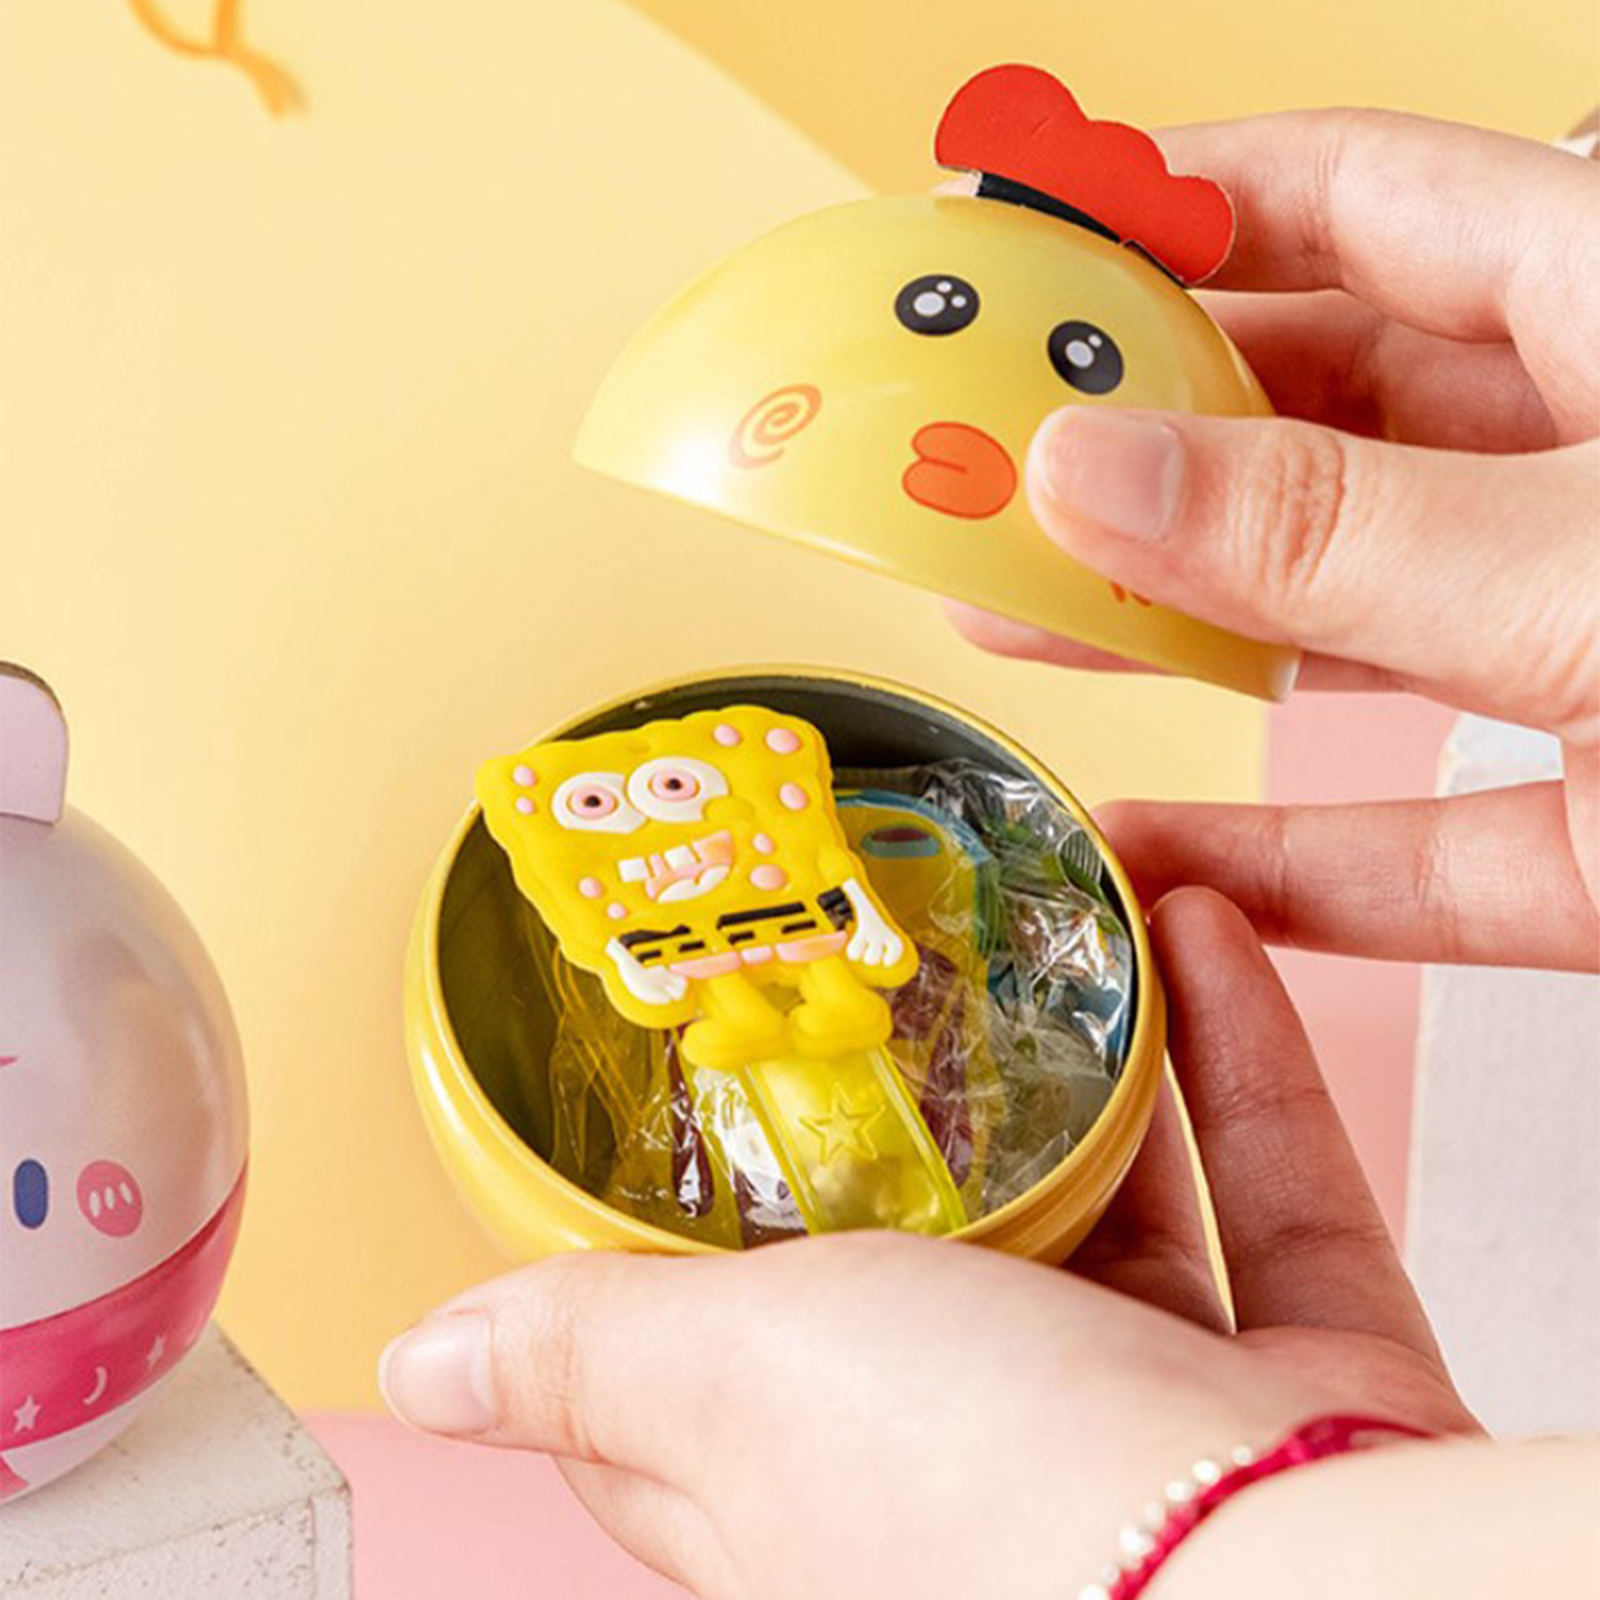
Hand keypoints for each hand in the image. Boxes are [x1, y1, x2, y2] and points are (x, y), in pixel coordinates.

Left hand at [380, 889, 1474, 1599]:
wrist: (1294, 1576)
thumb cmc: (981, 1490)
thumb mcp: (727, 1378)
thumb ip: (587, 1351)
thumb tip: (419, 1370)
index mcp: (809, 1475)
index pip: (701, 1371)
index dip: (667, 1255)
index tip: (671, 1122)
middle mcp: (972, 1455)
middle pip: (928, 1260)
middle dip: (927, 1116)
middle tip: (906, 968)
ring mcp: (1149, 1422)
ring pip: (1115, 1207)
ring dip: (1099, 1055)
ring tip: (1066, 928)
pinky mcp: (1299, 1379)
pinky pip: (1275, 1191)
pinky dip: (1243, 1058)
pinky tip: (1202, 933)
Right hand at [948, 110, 1599, 972]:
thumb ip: (1337, 522)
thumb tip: (1088, 462)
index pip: (1340, 200)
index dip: (1162, 206)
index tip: (1010, 240)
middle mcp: (1596, 456)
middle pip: (1305, 418)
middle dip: (1123, 443)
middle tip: (965, 465)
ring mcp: (1598, 648)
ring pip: (1342, 628)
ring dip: (1175, 642)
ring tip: (1013, 637)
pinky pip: (1424, 840)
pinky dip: (1295, 863)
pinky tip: (1160, 853)